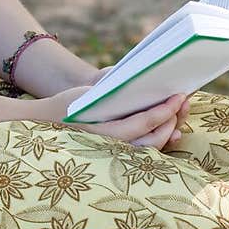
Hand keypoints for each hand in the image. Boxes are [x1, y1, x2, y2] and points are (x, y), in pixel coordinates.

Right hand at [30, 88, 188, 151]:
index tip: (180, 96)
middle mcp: (112, 147)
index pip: (145, 122)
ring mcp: (115, 154)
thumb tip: (140, 72)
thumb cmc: (67, 105)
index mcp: (105, 131)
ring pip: (152, 149)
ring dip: (169, 132)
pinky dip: (159, 139)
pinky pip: (144, 150)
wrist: (46, 124)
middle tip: (182, 103)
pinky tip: (169, 128)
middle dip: (173, 121)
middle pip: (154, 139)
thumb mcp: (89, 93)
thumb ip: (114, 85)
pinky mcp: (117, 155)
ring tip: (179, 115)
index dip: (166, 110)